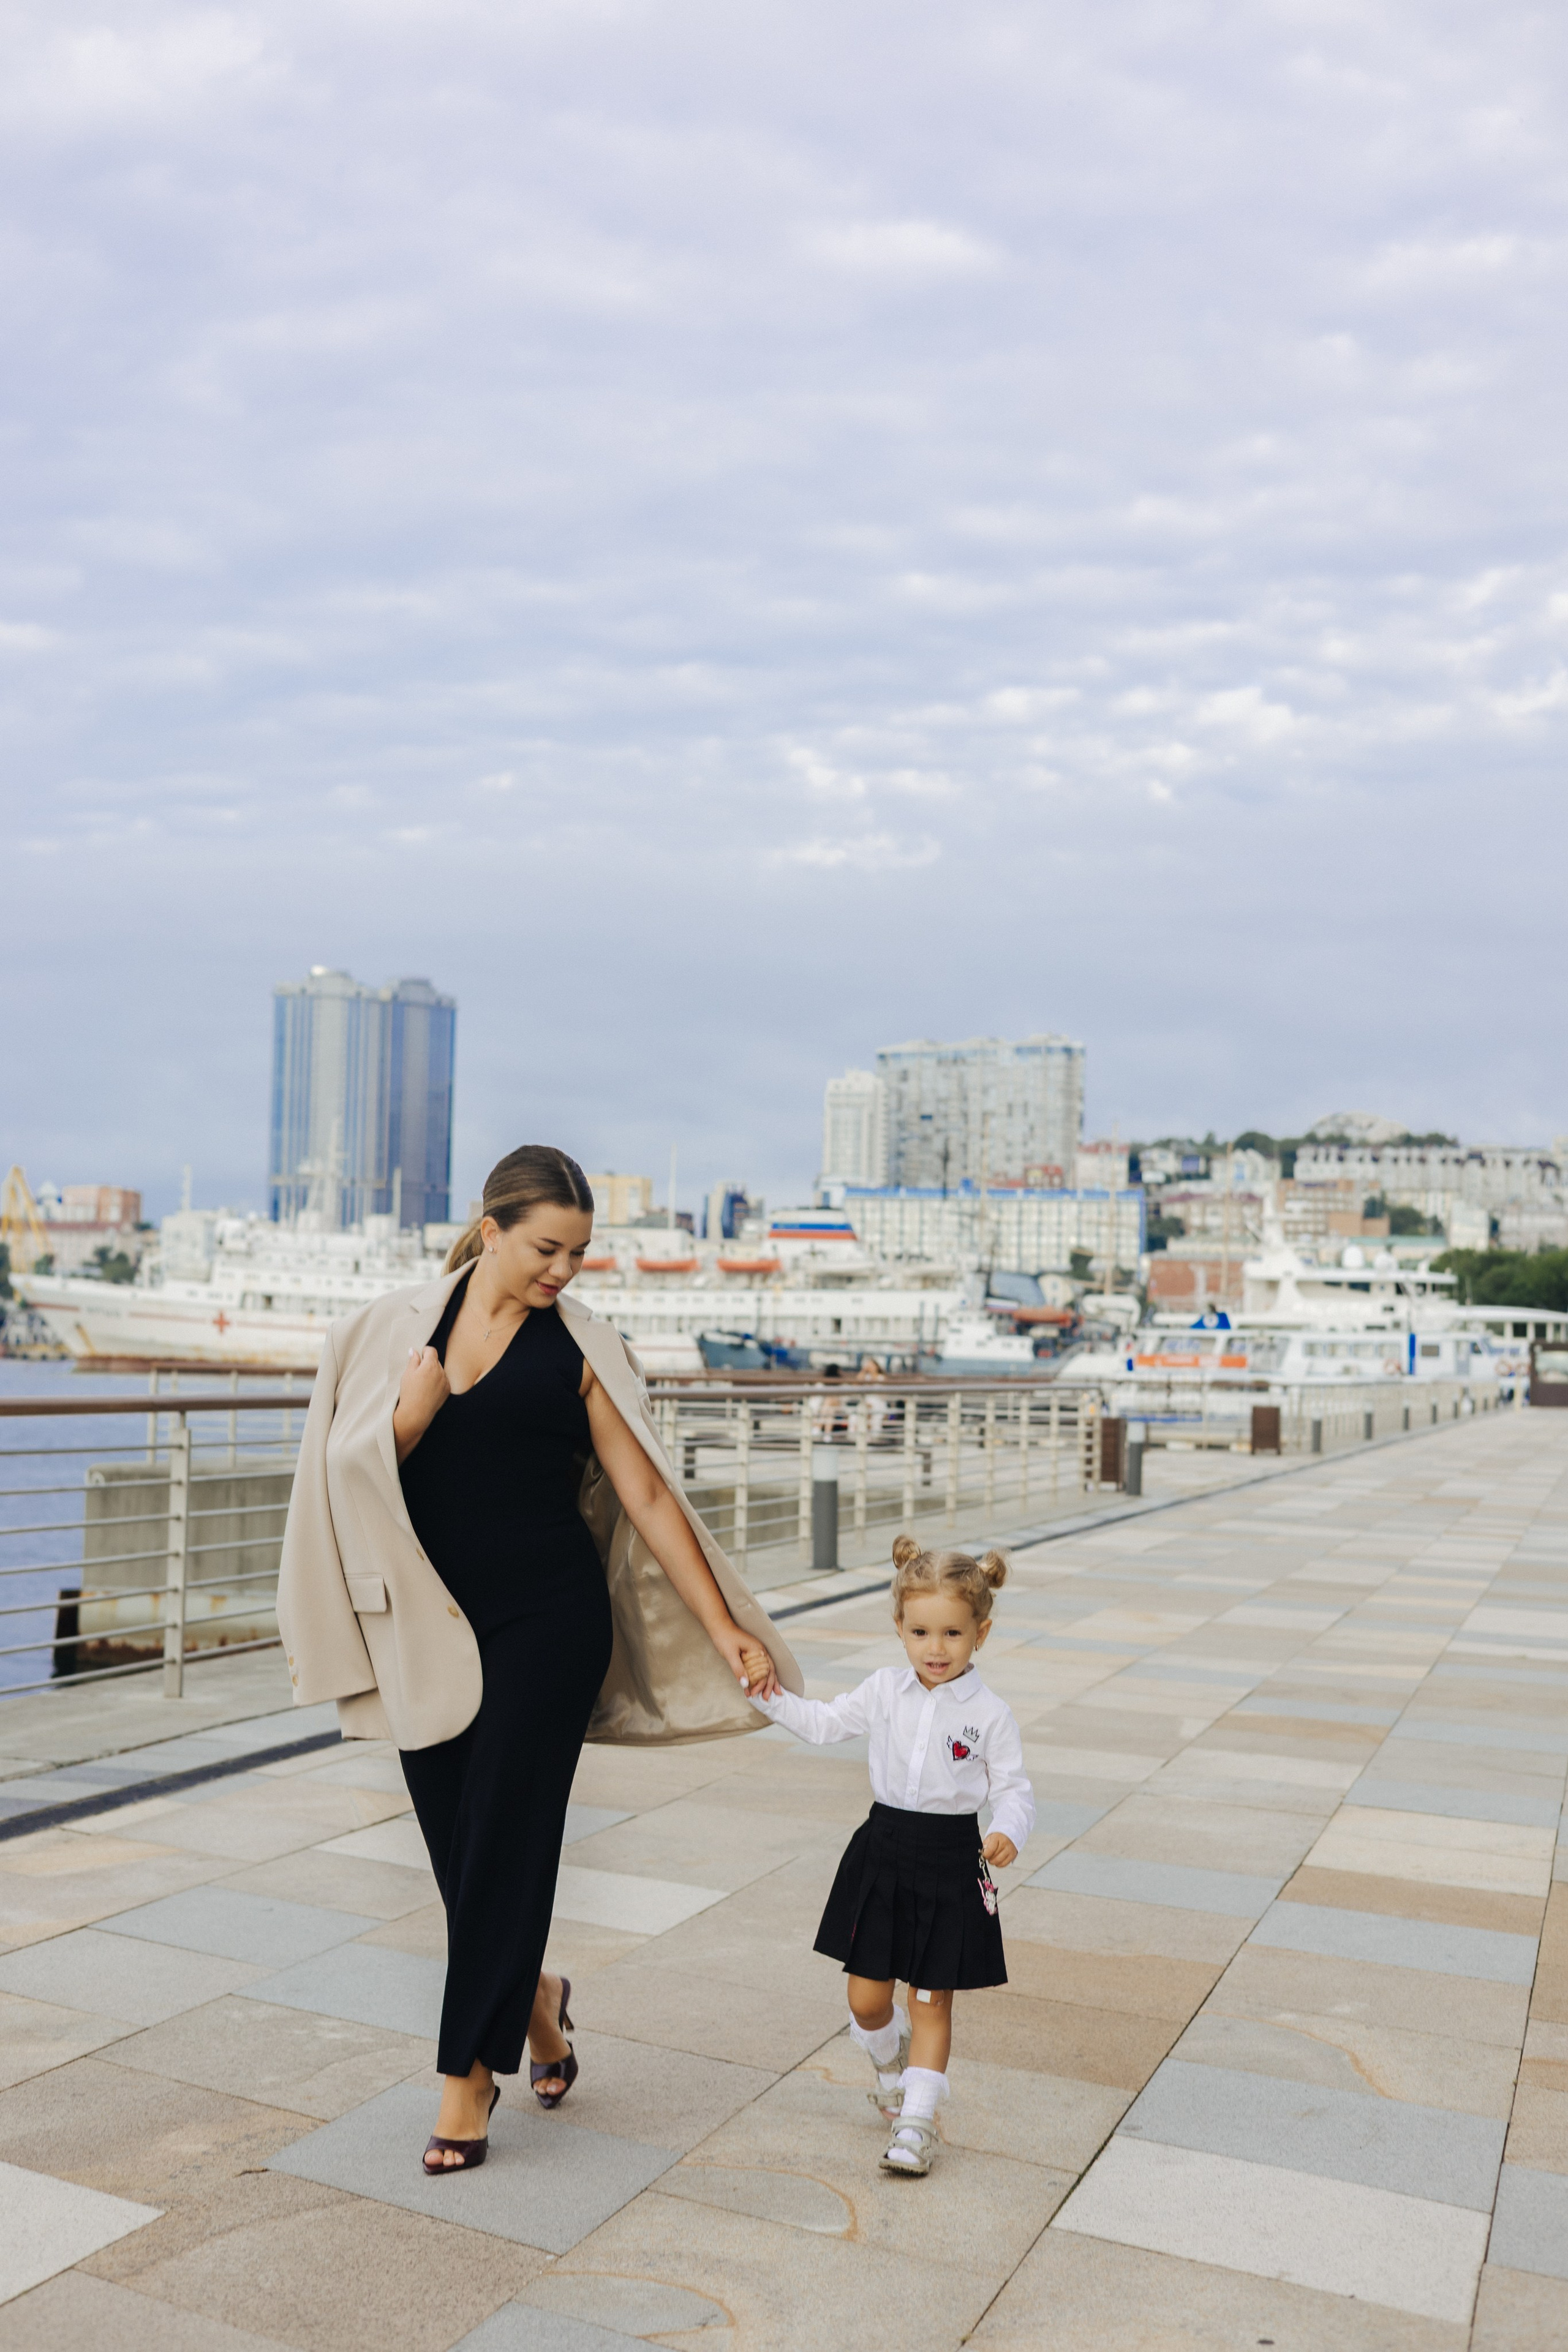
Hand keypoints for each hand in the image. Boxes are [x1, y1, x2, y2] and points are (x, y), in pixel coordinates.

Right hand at [393, 1344, 449, 1462]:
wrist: (416, 1413)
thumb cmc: (409, 1393)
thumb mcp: (407, 1374)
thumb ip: (413, 1360)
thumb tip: (414, 1351)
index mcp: (430, 1365)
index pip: (431, 1350)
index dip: (424, 1351)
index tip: (419, 1356)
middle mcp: (441, 1371)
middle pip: (435, 1361)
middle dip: (428, 1363)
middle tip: (418, 1373)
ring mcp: (446, 1381)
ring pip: (440, 1371)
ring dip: (433, 1372)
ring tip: (423, 1383)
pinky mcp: (447, 1390)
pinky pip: (443, 1380)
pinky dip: (437, 1381)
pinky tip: (429, 1389)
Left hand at [713, 1622, 778, 1698]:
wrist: (719, 1626)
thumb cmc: (724, 1638)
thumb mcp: (730, 1654)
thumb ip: (738, 1669)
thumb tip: (745, 1684)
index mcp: (758, 1650)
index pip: (765, 1671)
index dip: (761, 1684)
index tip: (754, 1694)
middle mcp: (761, 1651)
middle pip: (770, 1671)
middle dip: (769, 1686)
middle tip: (766, 1699)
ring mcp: (758, 1652)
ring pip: (767, 1669)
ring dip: (767, 1682)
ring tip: (767, 1695)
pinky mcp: (752, 1653)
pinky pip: (760, 1667)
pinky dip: (761, 1677)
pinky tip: (758, 1684)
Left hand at [981, 1832, 1016, 1868]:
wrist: (1009, 1835)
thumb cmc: (999, 1837)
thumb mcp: (990, 1837)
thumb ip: (985, 1844)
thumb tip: (984, 1852)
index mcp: (997, 1837)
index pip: (990, 1850)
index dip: (985, 1855)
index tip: (984, 1855)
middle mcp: (1005, 1843)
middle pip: (994, 1858)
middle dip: (989, 1859)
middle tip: (988, 1856)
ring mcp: (1009, 1850)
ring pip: (999, 1862)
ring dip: (994, 1862)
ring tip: (993, 1858)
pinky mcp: (1013, 1855)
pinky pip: (1003, 1864)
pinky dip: (999, 1864)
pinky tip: (998, 1860)